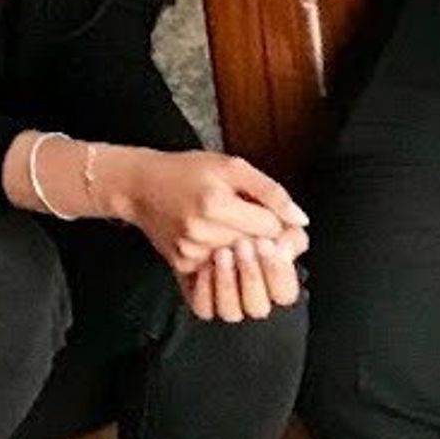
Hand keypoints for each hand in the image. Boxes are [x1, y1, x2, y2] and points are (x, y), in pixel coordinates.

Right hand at [99, 146, 307, 277]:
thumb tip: (300, 220)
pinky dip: (222, 258)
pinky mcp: (182, 266)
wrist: (138, 185)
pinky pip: (220, 272)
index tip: (259, 209)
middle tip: (243, 218)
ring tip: (226, 228)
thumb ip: (270, 191)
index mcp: (215, 203)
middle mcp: (201, 232)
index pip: (271, 227)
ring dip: (241, 248)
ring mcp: (190, 252)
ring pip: (242, 263)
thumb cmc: (186, 171)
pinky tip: (211, 240)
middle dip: (258, 235)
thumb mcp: (230, 166)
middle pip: (258, 247)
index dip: (272, 218)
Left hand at [182, 238, 301, 321]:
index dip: (277, 270)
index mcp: (280, 293)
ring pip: (230, 311)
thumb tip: (287, 241)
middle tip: (243, 245)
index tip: (266, 242)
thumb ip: (289, 236)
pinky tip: (205, 263)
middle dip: (251, 275)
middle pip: (258, 307)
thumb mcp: (278, 229)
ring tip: (222, 252)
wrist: (214, 232)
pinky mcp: (206, 308)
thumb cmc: (255, 232)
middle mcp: (256, 306)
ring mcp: (230, 310)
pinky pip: (205, 308)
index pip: (285, 294)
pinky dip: (205, 288)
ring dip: (227, 281)